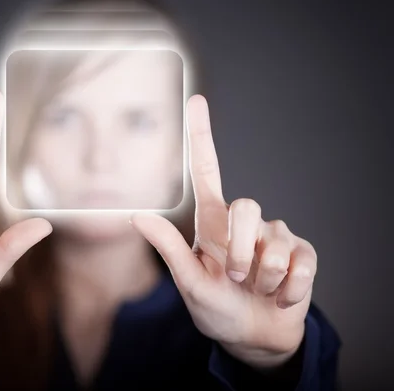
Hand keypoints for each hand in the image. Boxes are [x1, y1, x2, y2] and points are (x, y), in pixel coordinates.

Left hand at [130, 95, 315, 368]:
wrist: (253, 338)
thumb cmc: (216, 308)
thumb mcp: (189, 281)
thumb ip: (168, 248)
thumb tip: (135, 214)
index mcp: (213, 223)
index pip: (208, 170)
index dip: (202, 136)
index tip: (196, 100)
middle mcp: (245, 223)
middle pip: (247, 206)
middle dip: (240, 249)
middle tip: (234, 276)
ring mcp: (276, 237)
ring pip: (274, 241)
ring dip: (263, 277)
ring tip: (257, 289)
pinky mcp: (303, 255)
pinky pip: (301, 263)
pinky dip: (288, 288)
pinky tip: (280, 295)